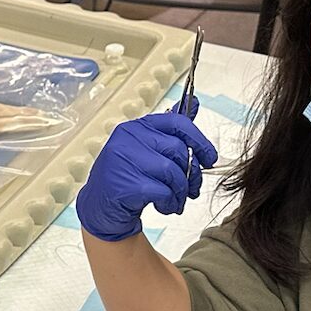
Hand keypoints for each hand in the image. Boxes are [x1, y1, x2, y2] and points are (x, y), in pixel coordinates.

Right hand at [74, 109, 217, 240]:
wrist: (100, 206)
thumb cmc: (128, 177)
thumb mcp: (148, 149)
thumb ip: (171, 130)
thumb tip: (196, 103)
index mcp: (138, 127)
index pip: (177, 122)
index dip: (200, 141)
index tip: (209, 158)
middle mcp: (128, 139)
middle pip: (178, 150)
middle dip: (192, 174)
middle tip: (191, 189)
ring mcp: (124, 160)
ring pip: (172, 172)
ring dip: (180, 192)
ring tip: (176, 200)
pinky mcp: (124, 184)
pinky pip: (162, 191)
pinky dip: (169, 202)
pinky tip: (164, 206)